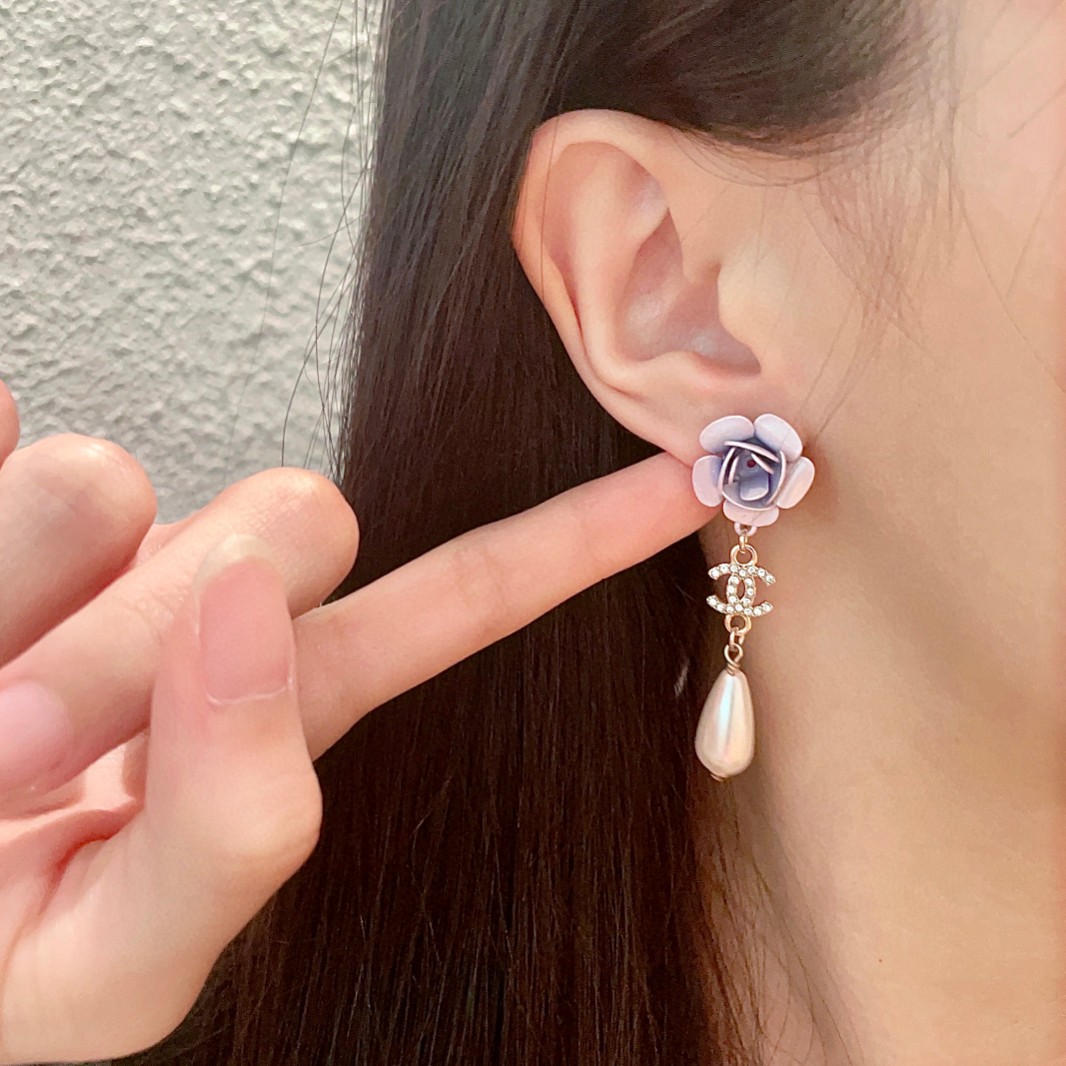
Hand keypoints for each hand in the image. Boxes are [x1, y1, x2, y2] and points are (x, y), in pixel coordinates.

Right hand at [0, 380, 714, 1063]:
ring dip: (23, 604)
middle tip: (20, 751)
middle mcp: (211, 609)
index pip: (448, 604)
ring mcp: (98, 547)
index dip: (570, 545)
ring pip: (106, 481)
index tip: (681, 484)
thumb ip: (223, 820)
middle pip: (283, 523)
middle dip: (140, 641)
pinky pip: (0, 444)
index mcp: (276, 711)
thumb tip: (250, 600)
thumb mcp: (114, 966)